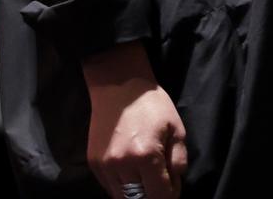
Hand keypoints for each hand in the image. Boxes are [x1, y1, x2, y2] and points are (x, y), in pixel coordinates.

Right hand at [82, 44, 188, 198]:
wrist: (119, 86)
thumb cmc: (153, 105)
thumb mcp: (176, 129)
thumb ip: (178, 162)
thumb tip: (174, 186)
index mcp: (146, 156)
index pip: (159, 196)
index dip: (170, 196)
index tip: (173, 189)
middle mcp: (122, 166)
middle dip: (153, 196)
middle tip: (160, 185)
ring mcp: (105, 166)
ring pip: (122, 198)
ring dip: (137, 195)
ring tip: (146, 179)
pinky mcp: (94, 164)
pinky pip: (109, 188)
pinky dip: (122, 187)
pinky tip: (132, 173)